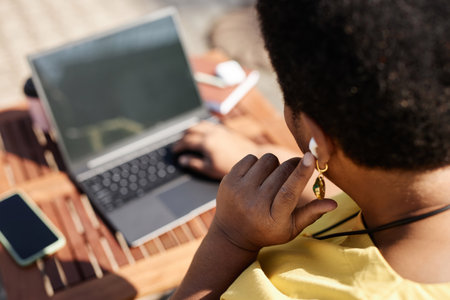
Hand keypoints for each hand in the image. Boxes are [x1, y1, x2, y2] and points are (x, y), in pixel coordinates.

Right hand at [172, 121, 259, 178]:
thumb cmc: (231, 166)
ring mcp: (218, 129)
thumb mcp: (210, 169)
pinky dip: (201, 127)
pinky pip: (209, 124)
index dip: (178, 146)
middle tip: (179, 143)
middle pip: (191, 130)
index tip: (174, 151)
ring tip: (188, 136)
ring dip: (192, 129)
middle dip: (183, 136)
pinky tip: (202, 132)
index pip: (186, 141)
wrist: (251, 157)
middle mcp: (211, 133)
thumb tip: (182, 160)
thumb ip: (194, 163)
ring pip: (200, 124)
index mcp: (205, 142)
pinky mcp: (225, 129)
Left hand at [211, 152, 336, 251]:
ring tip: (272, 178)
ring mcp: (239, 191)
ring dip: (275, 165)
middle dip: (292, 167)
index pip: (289, 192)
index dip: (301, 173)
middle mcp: (254, 204)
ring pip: (267, 160)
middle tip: (292, 173)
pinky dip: (257, 164)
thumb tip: (333, 203)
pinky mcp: (228, 181)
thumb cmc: (268, 230)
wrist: (232, 233)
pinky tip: (257, 177)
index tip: (311, 157)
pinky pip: (251, 158)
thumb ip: (311, 214)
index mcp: (273, 219)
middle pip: (281, 172)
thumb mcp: (290, 228)